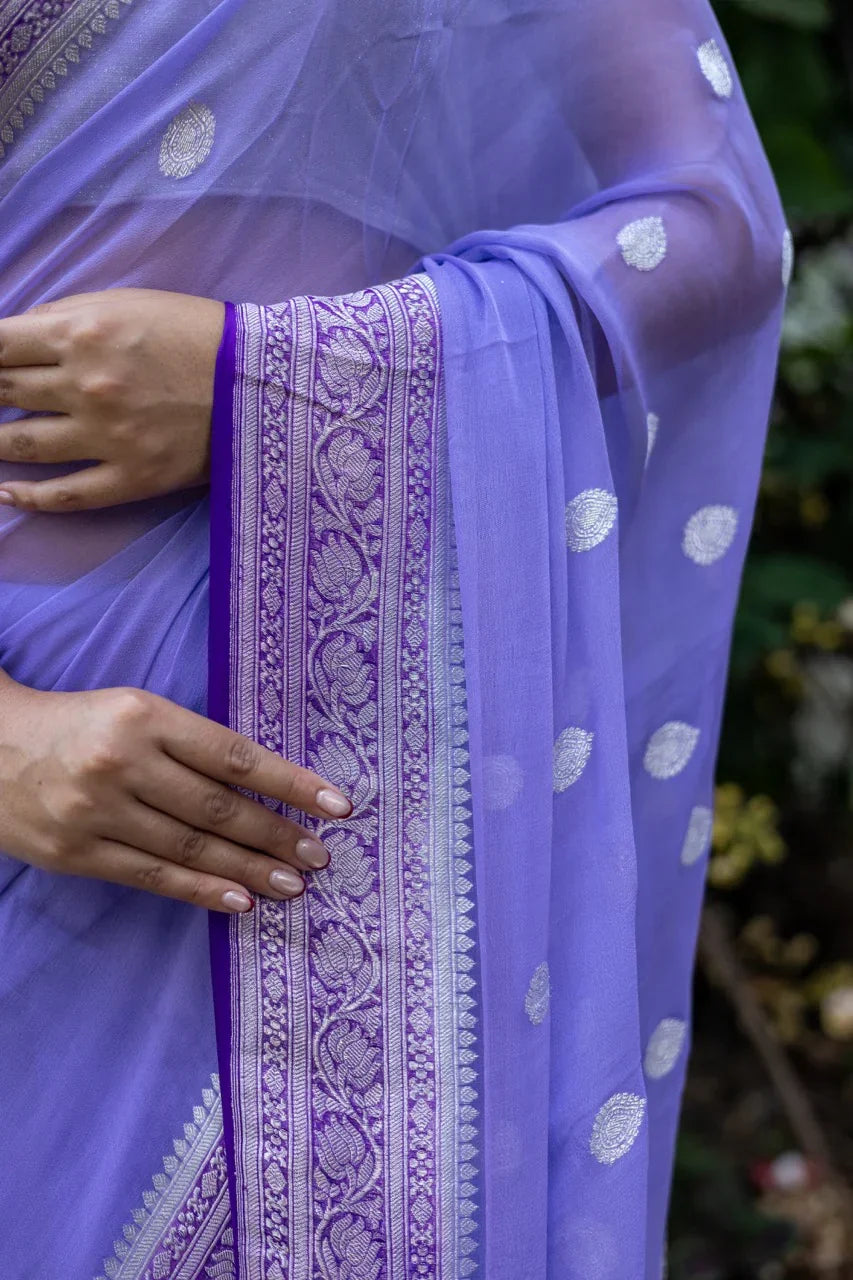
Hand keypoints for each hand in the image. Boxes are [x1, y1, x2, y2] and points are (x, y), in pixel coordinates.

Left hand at [0, 288, 223, 510]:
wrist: (262, 381)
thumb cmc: (196, 332)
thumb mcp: (128, 301)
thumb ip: (67, 314)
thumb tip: (17, 335)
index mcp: (81, 334)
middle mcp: (85, 386)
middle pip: (2, 392)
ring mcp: (106, 437)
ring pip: (23, 445)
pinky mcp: (131, 477)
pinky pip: (67, 494)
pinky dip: (29, 499)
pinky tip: (5, 496)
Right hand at [0, 675, 352, 912]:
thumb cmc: (80, 727)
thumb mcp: (135, 713)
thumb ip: (191, 745)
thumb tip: (267, 788)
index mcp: (144, 716)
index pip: (234, 755)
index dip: (291, 783)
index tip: (336, 805)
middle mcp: (123, 763)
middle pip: (217, 808)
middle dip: (276, 835)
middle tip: (320, 855)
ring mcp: (97, 812)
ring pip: (190, 849)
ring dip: (248, 869)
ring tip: (292, 883)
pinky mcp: (77, 853)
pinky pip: (152, 877)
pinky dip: (200, 892)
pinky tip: (240, 901)